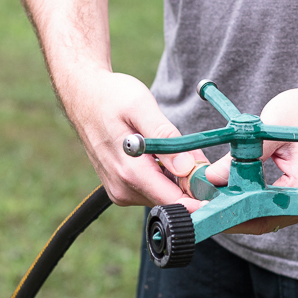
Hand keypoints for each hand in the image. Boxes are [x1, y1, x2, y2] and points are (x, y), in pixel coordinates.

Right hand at [63, 69, 207, 209]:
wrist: (83, 95)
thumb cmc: (112, 96)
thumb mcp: (141, 106)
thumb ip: (164, 136)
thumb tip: (186, 167)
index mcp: (129, 172)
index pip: (174, 201)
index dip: (199, 194)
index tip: (214, 181)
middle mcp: (123, 188)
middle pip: (172, 199)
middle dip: (190, 182)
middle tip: (197, 154)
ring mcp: (120, 191)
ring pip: (164, 195)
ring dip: (177, 178)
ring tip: (175, 151)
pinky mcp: (121, 189)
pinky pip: (153, 190)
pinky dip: (164, 176)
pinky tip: (161, 156)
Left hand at [205, 81, 297, 233]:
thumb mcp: (271, 129)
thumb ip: (242, 155)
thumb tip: (212, 177)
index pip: (260, 215)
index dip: (228, 214)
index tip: (203, 206)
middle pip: (262, 220)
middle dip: (230, 214)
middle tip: (201, 203)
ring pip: (266, 214)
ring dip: (239, 206)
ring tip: (211, 196)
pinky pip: (273, 202)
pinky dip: (252, 197)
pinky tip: (231, 188)